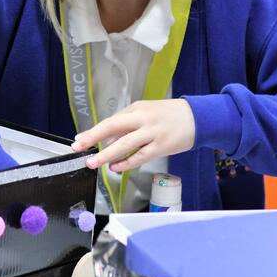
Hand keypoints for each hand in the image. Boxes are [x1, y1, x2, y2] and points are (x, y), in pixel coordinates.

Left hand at [70, 99, 195, 171]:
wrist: (197, 117)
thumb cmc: (169, 115)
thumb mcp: (146, 112)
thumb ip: (127, 125)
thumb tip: (107, 140)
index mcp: (136, 109)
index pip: (110, 120)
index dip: (93, 131)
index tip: (79, 139)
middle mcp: (143, 119)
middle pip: (113, 127)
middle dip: (93, 137)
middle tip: (79, 147)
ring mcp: (152, 133)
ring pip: (125, 144)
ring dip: (107, 154)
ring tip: (94, 162)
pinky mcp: (162, 146)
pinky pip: (140, 157)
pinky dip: (127, 163)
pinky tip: (116, 167)